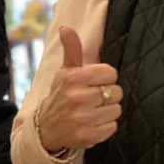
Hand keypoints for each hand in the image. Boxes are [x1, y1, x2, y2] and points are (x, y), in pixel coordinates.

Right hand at [37, 26, 122, 151]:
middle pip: (116, 91)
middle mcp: (79, 98)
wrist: (46, 129)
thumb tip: (66, 27)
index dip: (105, 78)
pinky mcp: (90, 136)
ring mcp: (84, 119)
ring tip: (93, 110)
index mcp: (74, 78)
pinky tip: (93, 123)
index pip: (111, 73)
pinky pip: (113, 126)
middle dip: (107, 94)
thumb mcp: (65, 71)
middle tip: (93, 98)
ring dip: (108, 110)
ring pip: (117, 109)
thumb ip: (71, 49)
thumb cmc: (61, 95)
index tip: (95, 82)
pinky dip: (106, 125)